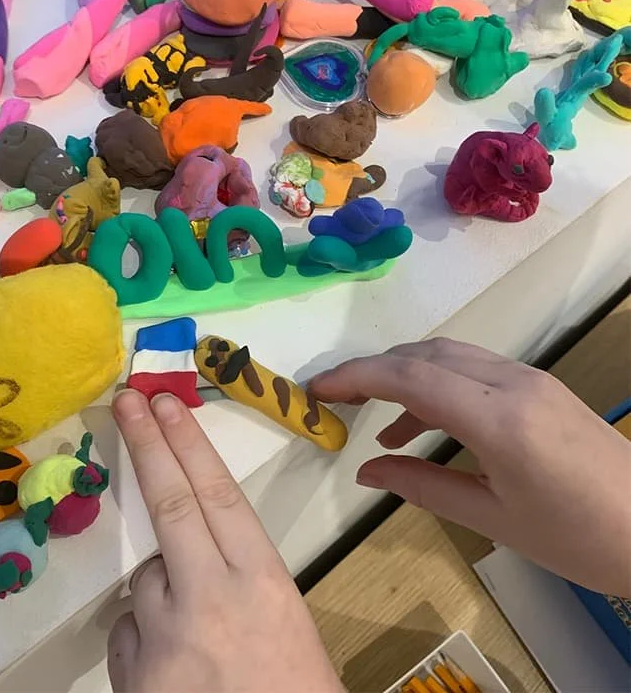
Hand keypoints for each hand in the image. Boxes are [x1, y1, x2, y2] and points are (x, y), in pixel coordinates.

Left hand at [109, 390, 343, 692]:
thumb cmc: (296, 691)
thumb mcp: (284, 623)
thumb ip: (239, 579)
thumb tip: (195, 554)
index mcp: (262, 580)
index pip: (217, 494)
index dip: (187, 443)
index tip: (166, 403)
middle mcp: (210, 596)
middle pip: (170, 503)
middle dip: (146, 444)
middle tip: (127, 400)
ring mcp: (166, 637)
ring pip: (145, 579)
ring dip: (160, 589)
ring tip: (195, 636)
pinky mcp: (134, 675)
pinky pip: (127, 631)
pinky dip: (142, 636)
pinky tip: (174, 669)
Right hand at [310, 339, 630, 596]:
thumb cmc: (575, 537)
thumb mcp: (493, 519)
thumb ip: (424, 486)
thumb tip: (367, 472)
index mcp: (500, 419)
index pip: (412, 378)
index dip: (357, 377)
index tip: (318, 390)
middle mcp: (513, 383)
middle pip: (426, 355)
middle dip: (373, 370)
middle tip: (334, 396)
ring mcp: (529, 378)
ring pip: (449, 355)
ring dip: (404, 374)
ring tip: (372, 417)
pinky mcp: (538, 385)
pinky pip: (474, 370)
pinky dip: (436, 384)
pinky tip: (420, 425)